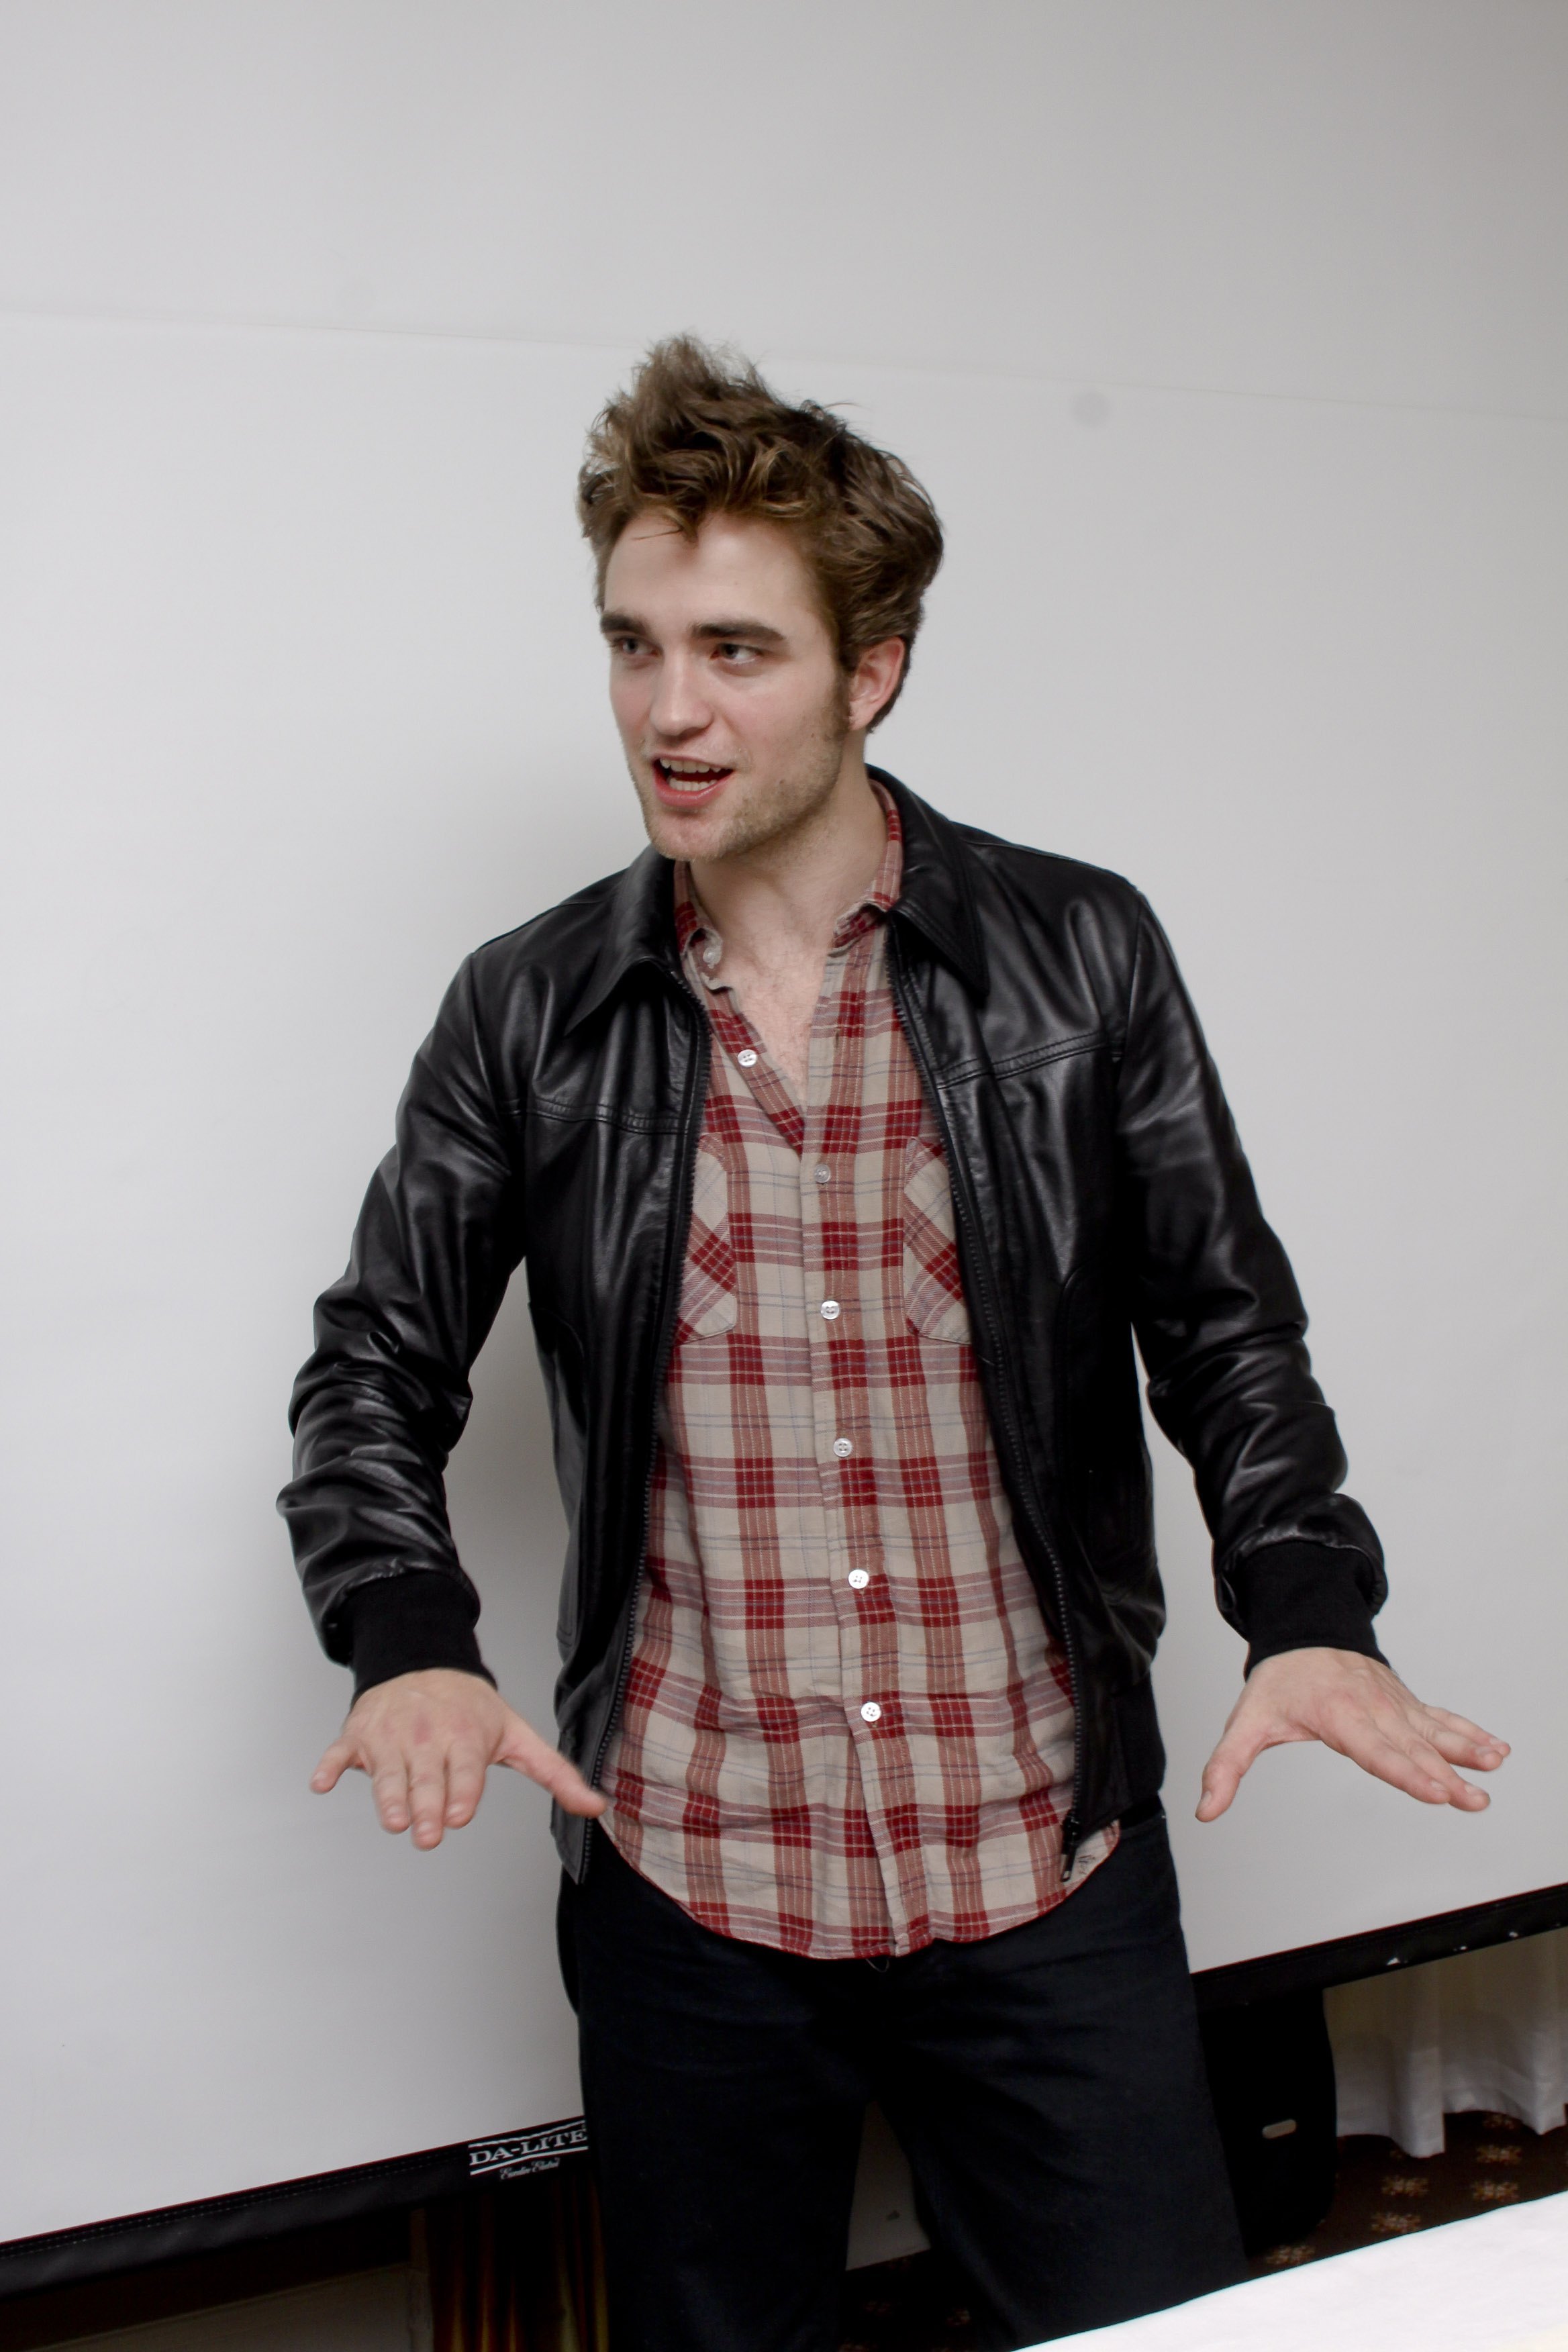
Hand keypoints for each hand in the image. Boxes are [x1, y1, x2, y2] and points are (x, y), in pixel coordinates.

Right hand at [311, 1668, 605, 1849]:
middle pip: (426, 1778)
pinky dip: (330, 1765)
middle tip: (426, 1835)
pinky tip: (323, 1780)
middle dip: (426, 1806)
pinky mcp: (359, 1736)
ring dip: (387, 1794)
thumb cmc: (473, 1710)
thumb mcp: (518, 1736)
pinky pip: (340, 1752)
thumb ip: (555, 1775)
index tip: (458, 1816)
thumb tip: (598, 1808)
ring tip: (393, 1819)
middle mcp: (427, 1737)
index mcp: (466, 1738)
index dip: (462, 1793)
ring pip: (387, 1772)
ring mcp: (390, 1737)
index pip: (465, 1770)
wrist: (423, 1662)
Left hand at [1197, 1648, 1508, 1821]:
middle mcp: (1372, 1708)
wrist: (1304, 1629)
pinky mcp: (1405, 1703)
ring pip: (1432, 1732)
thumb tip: (1206, 1809)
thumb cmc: (1279, 1680)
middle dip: (1444, 1775)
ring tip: (1493, 1768)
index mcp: (1337, 1714)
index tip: (1434, 1790)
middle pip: (1411, 1748)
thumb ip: (1226, 1767)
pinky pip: (1441, 1719)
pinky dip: (1469, 1733)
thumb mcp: (1246, 1721)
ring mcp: (1393, 1704)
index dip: (1405, 1771)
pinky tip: (1495, 1749)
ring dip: (1466, 1751)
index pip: (1374, 1750)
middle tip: (1472, 1800)